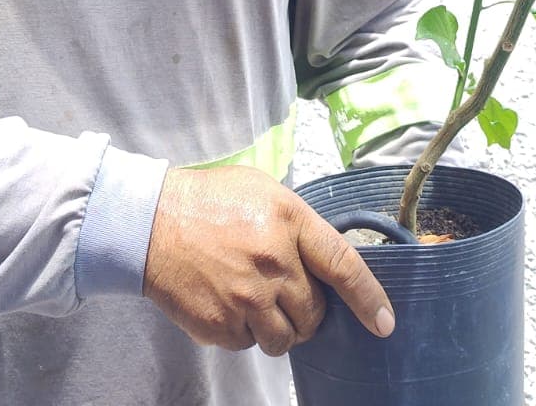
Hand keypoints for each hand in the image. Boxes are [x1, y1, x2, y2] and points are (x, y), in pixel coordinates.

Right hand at [142, 165, 395, 356]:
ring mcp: (247, 299)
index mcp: (289, 221)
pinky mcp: (220, 326)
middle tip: (284, 293)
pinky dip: (243, 332)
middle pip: (314, 313)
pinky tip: (226, 302)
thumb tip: (323, 258)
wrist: (150, 222)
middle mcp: (274, 263)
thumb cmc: (209, 200)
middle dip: (307, 311)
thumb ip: (297, 223)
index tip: (385, 323)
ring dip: (277, 328)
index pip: (344, 266)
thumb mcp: (262, 189)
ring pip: (285, 339)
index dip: (369, 298)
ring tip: (255, 300)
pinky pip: (248, 344)